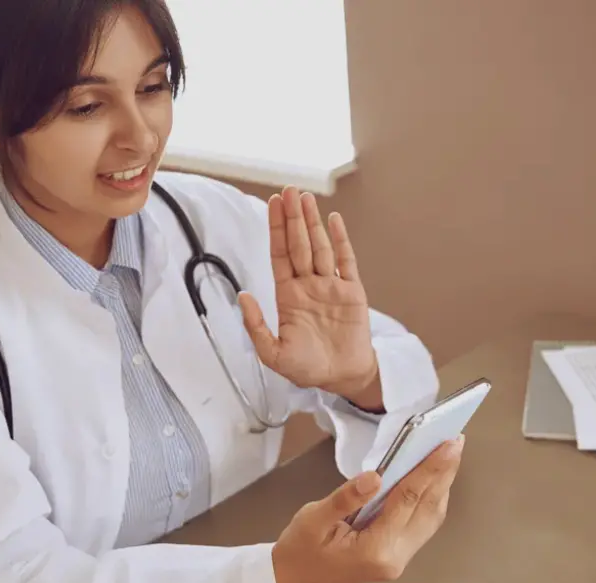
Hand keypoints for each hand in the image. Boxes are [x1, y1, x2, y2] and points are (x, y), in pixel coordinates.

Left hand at [239, 186, 379, 406]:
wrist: (342, 378)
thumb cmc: (308, 369)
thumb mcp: (273, 354)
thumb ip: (256, 327)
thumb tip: (243, 296)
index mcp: (288, 296)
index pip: (280, 255)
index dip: (276, 230)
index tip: (273, 205)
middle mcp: (308, 285)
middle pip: (299, 244)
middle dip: (293, 218)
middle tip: (289, 191)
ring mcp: (331, 286)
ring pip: (320, 247)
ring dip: (313, 222)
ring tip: (305, 197)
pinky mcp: (352, 292)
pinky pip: (345, 261)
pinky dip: (340, 240)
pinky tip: (333, 220)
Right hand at [271, 436, 464, 582]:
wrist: (292, 581)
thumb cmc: (299, 551)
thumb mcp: (313, 519)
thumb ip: (345, 498)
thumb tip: (374, 477)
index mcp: (375, 550)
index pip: (409, 501)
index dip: (430, 469)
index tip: (446, 445)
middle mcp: (394, 557)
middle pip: (429, 509)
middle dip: (444, 472)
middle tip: (455, 442)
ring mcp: (397, 559)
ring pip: (430, 517)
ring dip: (441, 485)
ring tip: (448, 455)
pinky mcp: (396, 555)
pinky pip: (422, 524)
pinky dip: (430, 498)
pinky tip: (431, 480)